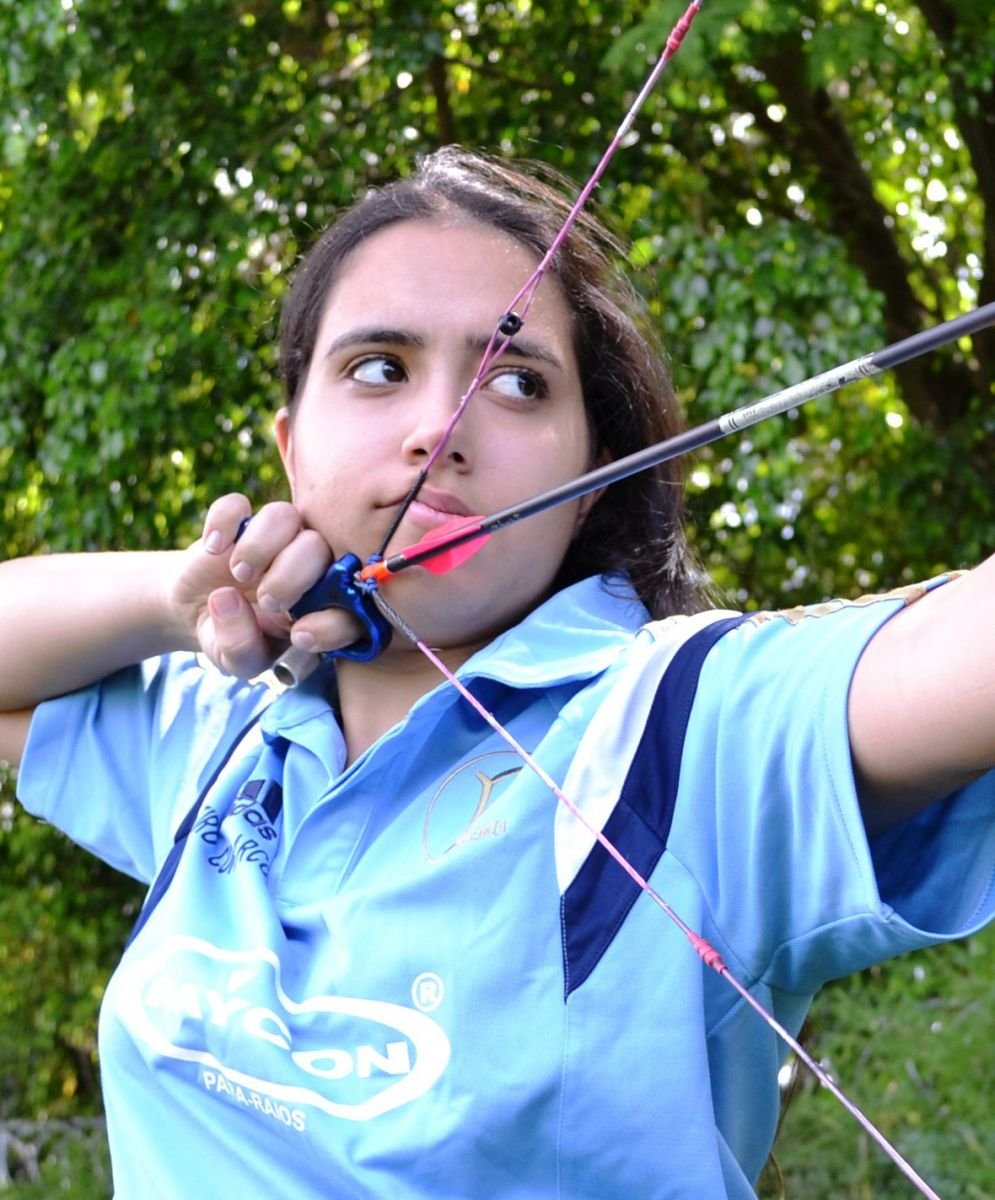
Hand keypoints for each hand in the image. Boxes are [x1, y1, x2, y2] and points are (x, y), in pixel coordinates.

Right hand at [170, 494, 362, 678]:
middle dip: (292, 575)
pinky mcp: (240, 522)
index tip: (299, 635)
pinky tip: (213, 547)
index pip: (350, 601)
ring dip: (262, 544)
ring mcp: (273, 539)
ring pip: (285, 516)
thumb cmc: (232, 636)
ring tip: (239, 573)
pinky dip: (224, 521)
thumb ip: (239, 645)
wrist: (198, 610)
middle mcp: (306, 565)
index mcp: (320, 605)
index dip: (334, 619)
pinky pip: (237, 504)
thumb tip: (227, 598)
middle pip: (318, 548)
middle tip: (266, 600)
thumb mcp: (236, 659)